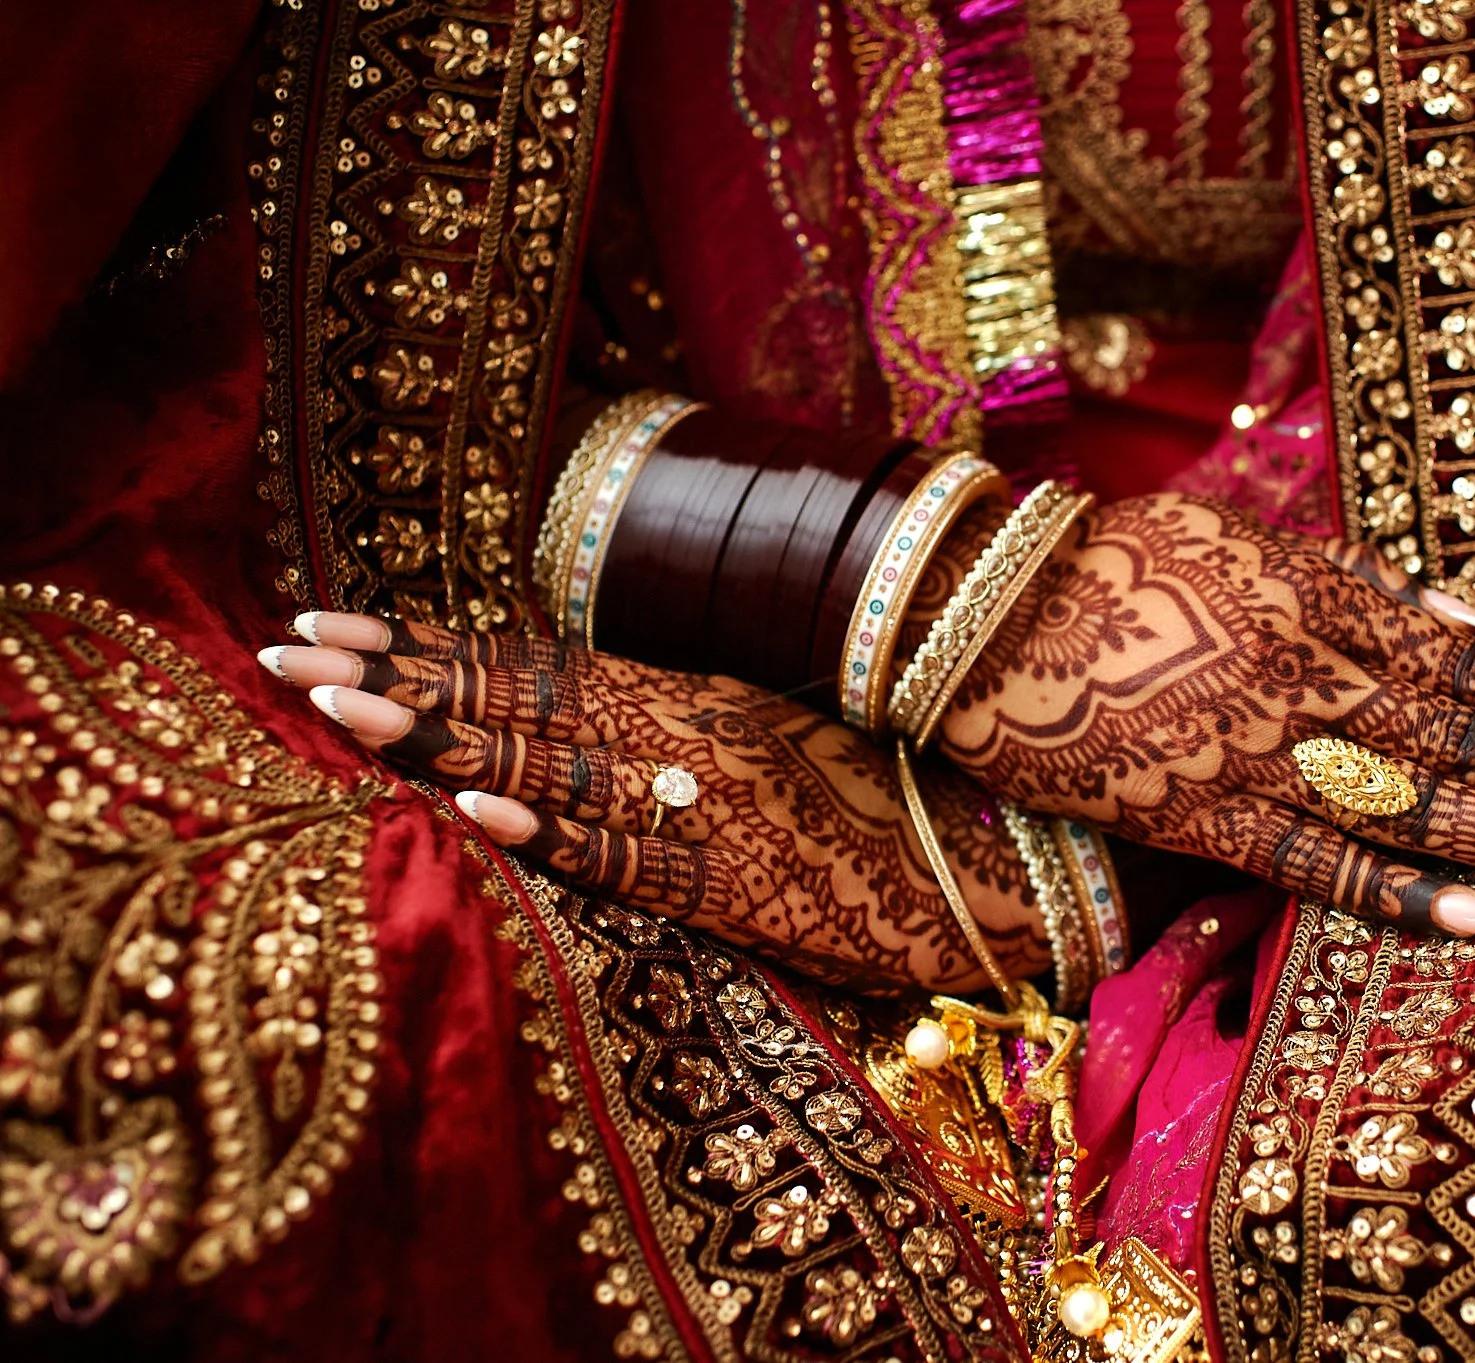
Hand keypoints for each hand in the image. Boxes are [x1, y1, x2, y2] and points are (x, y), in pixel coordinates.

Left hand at [260, 616, 1041, 993]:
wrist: (1002, 858)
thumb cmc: (890, 791)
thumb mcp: (776, 733)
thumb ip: (684, 718)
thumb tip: (594, 711)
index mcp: (690, 696)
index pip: (535, 662)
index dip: (431, 645)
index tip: (335, 619)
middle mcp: (685, 737)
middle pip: (520, 703)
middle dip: (401, 677)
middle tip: (286, 648)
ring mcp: (707, 806)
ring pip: (554, 765)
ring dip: (443, 733)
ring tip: (338, 702)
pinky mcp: (737, 883)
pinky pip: (630, 856)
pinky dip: (554, 829)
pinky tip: (479, 804)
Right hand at [927, 493, 1474, 936]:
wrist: (977, 608)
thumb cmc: (1115, 565)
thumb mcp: (1245, 541)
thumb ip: (1359, 581)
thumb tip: (1468, 621)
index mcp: (1325, 596)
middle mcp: (1312, 670)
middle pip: (1472, 734)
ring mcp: (1259, 746)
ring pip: (1419, 799)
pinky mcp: (1199, 813)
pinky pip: (1317, 862)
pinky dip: (1404, 892)